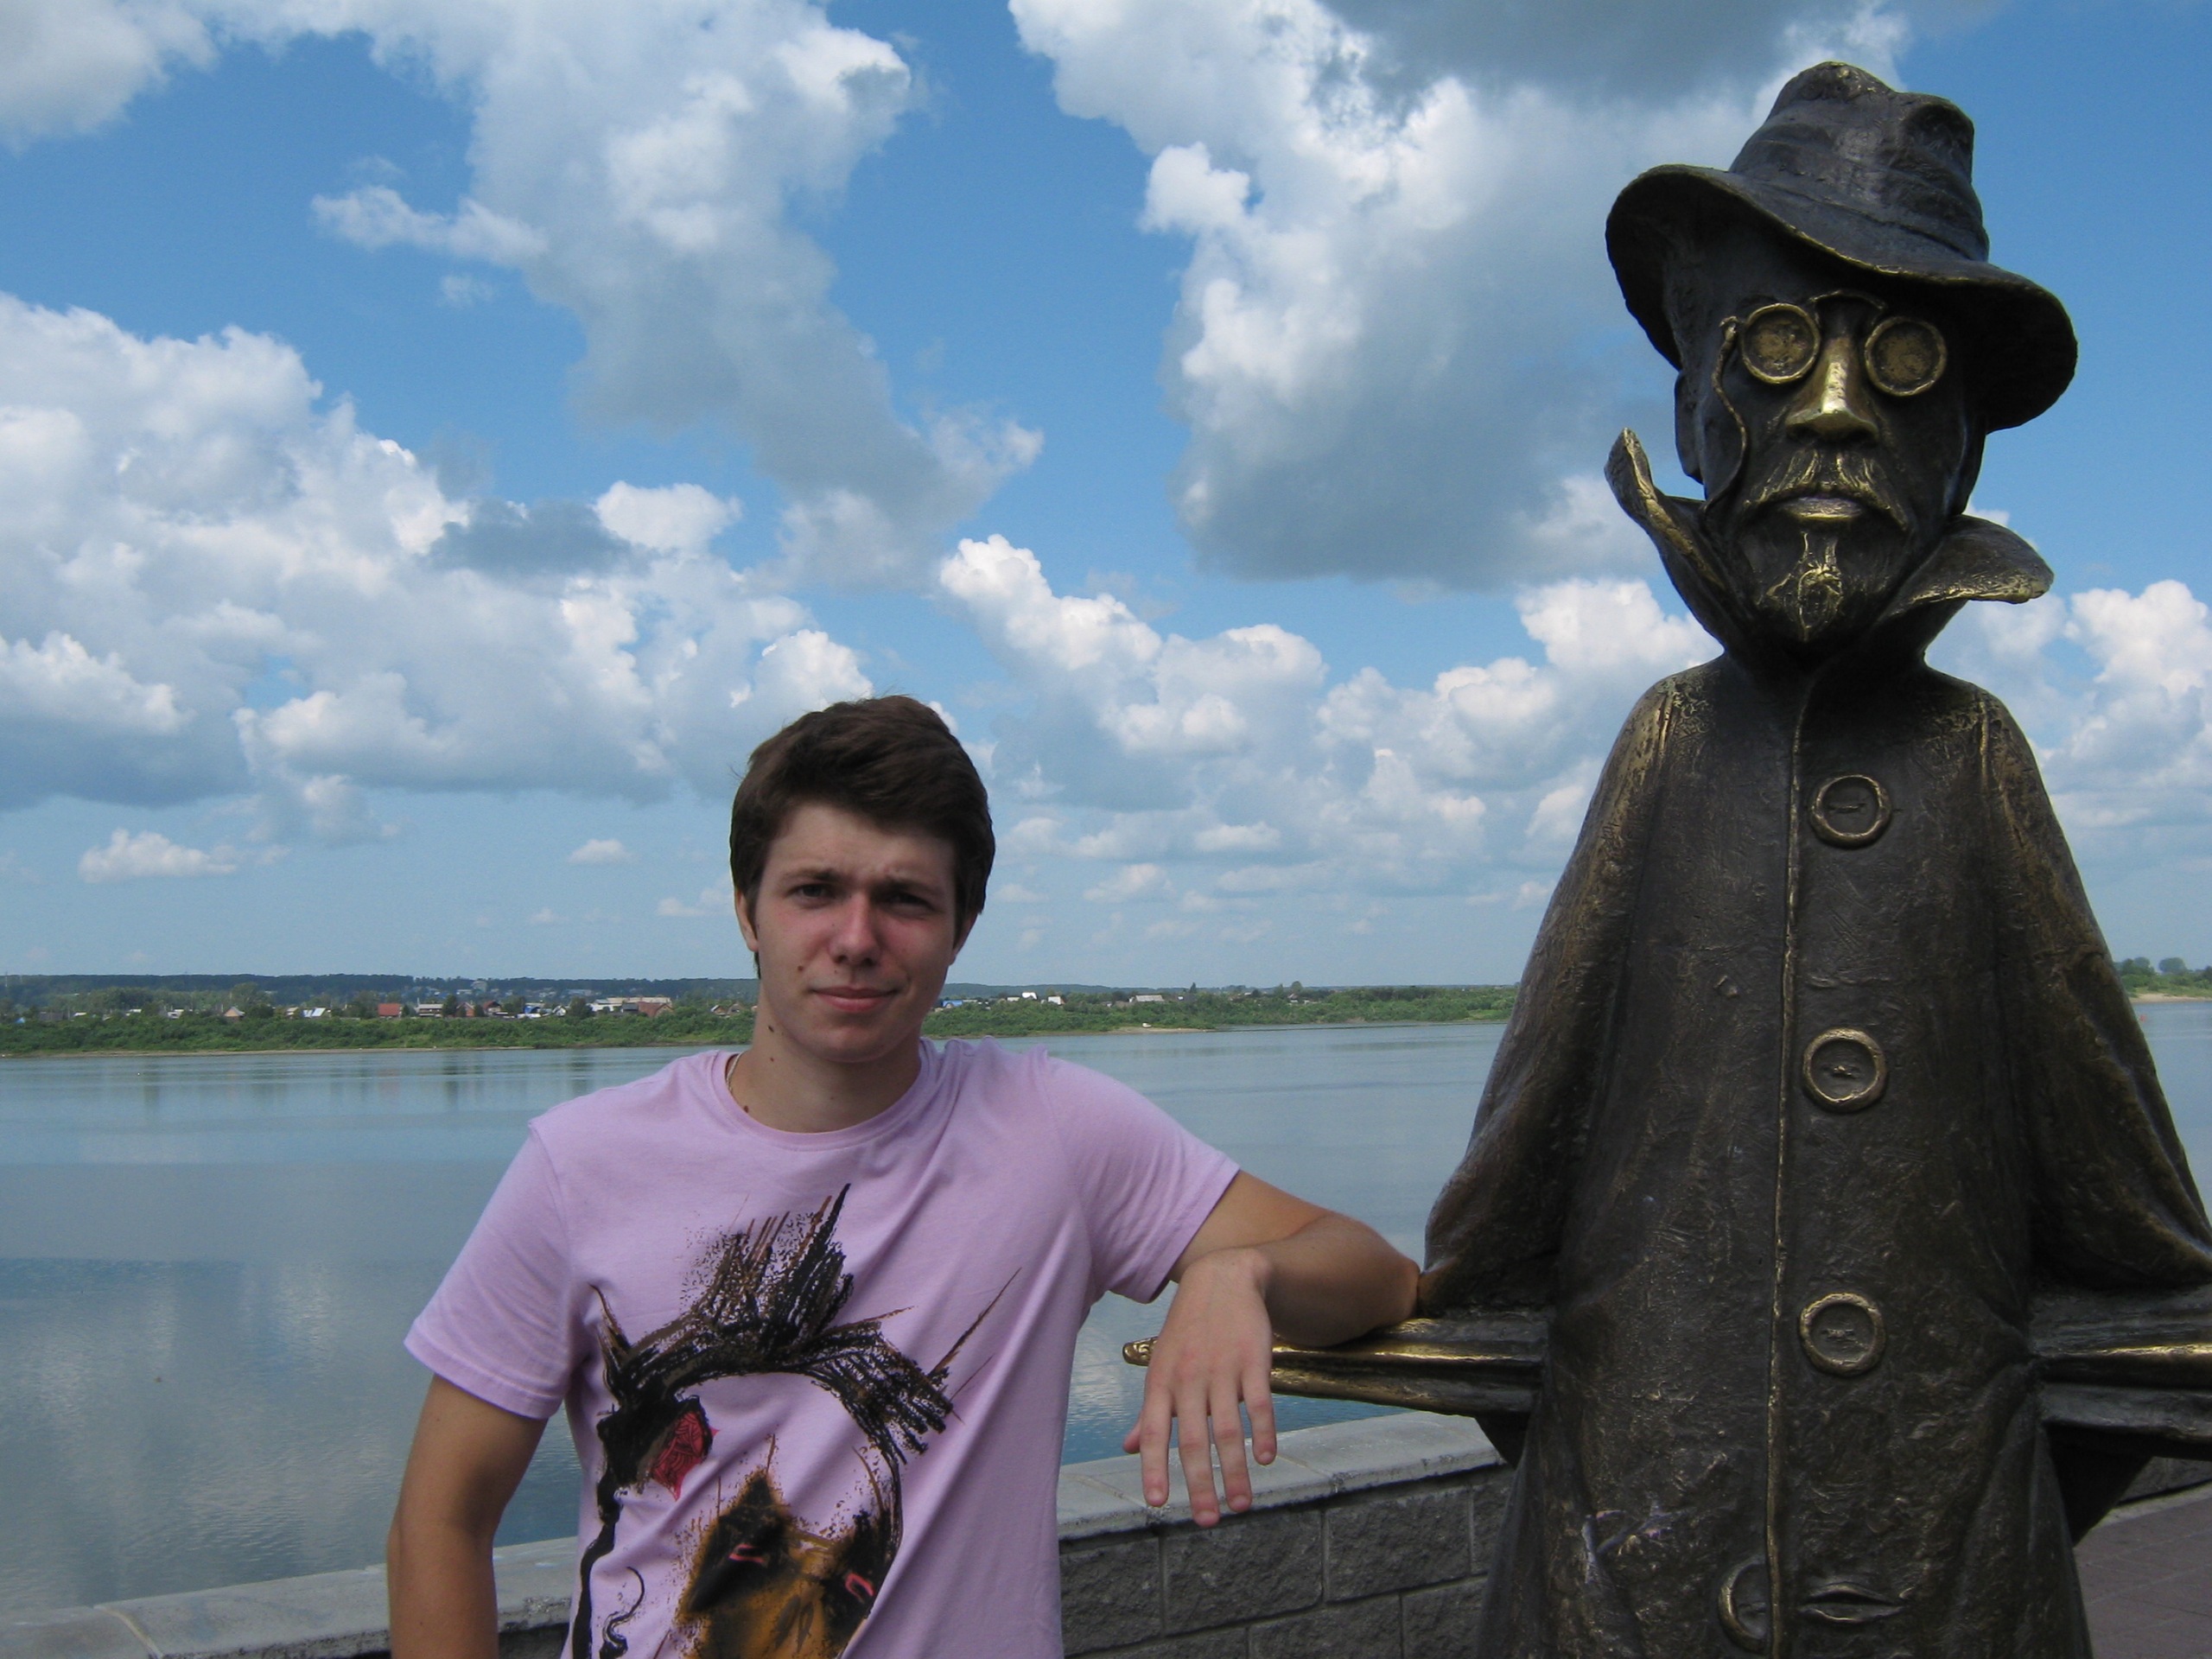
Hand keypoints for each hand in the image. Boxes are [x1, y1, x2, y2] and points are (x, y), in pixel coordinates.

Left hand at [1122, 1245, 1277, 1526]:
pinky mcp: (1253, 1359)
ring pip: (1227, 1429)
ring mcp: (1221, 1369)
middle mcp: (1188, 1379)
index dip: (1154, 1467)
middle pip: (1191, 1440)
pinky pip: (1258, 1402)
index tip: (1159, 1504)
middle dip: (1200, 1484)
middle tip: (1208, 1521)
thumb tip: (1126, 1448)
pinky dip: (1263, 1432)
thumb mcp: (1162, 1368)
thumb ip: (1149, 1412)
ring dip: (1234, 1471)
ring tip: (1240, 1506)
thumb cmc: (1188, 1333)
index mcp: (1161, 1383)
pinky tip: (1266, 1459)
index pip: (1153, 1432)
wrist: (1223, 1279)